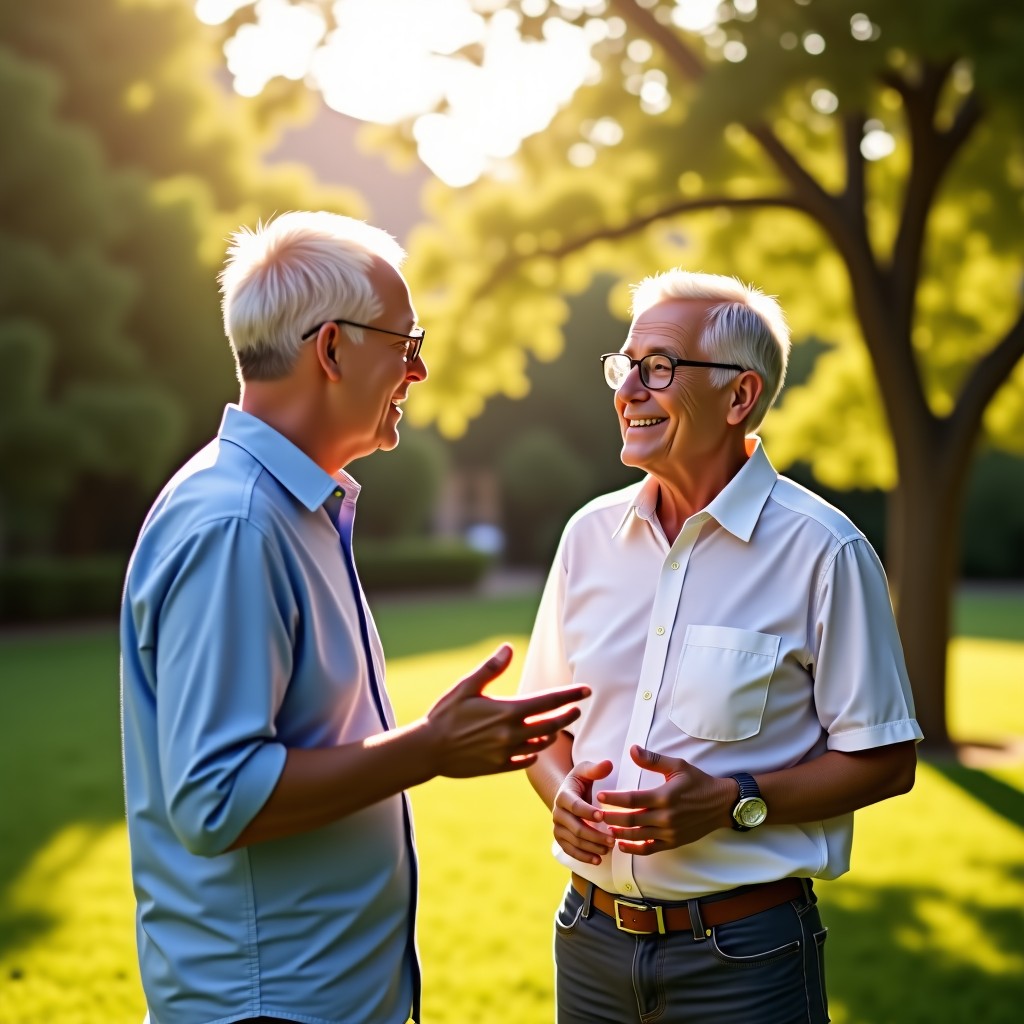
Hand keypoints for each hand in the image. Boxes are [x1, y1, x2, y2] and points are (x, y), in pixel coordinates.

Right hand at [424, 644, 589, 777]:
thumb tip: (509, 648)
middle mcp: (512, 733)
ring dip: (552, 734)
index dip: (571, 695)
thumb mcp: (466, 687)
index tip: (587, 690)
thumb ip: (490, 669)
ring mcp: (507, 753)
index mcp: (507, 711)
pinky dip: (534, 753)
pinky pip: (526, 761)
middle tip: (577, 708)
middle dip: (568, 715)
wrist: (427, 750)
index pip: (549, 701)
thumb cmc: (445, 714)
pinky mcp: (499, 767)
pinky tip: (534, 747)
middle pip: (552, 724)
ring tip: (556, 726)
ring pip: (541, 744)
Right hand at [552, 759, 615, 864]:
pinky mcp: (561, 839)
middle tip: (613, 839)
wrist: (569, 796)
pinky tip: (598, 860)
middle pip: (576, 828)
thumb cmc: (581, 781)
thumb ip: (596, 769)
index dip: (588, 812)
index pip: (575, 806)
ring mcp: (558, 827)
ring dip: (592, 847)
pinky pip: (570, 851)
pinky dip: (584, 857)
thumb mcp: (586, 771)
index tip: (602, 816)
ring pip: (575, 841)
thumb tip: (609, 764)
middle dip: (595, 835)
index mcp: (564, 795)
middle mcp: (558, 813)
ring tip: (609, 848)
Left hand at [596, 744, 733, 854]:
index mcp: (664, 796)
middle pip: (630, 819)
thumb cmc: (698, 782)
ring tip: (605, 828)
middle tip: (596, 814)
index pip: (632, 799)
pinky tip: (622, 844)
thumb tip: (632, 749)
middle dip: (611, 817)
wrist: (721, 804)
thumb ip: (652, 760)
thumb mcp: (677, 765)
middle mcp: (665, 817)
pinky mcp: (673, 842)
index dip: (613, 798)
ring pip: (637, 835)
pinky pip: (650, 849)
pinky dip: (634, 848)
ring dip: (619, 833)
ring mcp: (669, 832)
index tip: (600, 796)